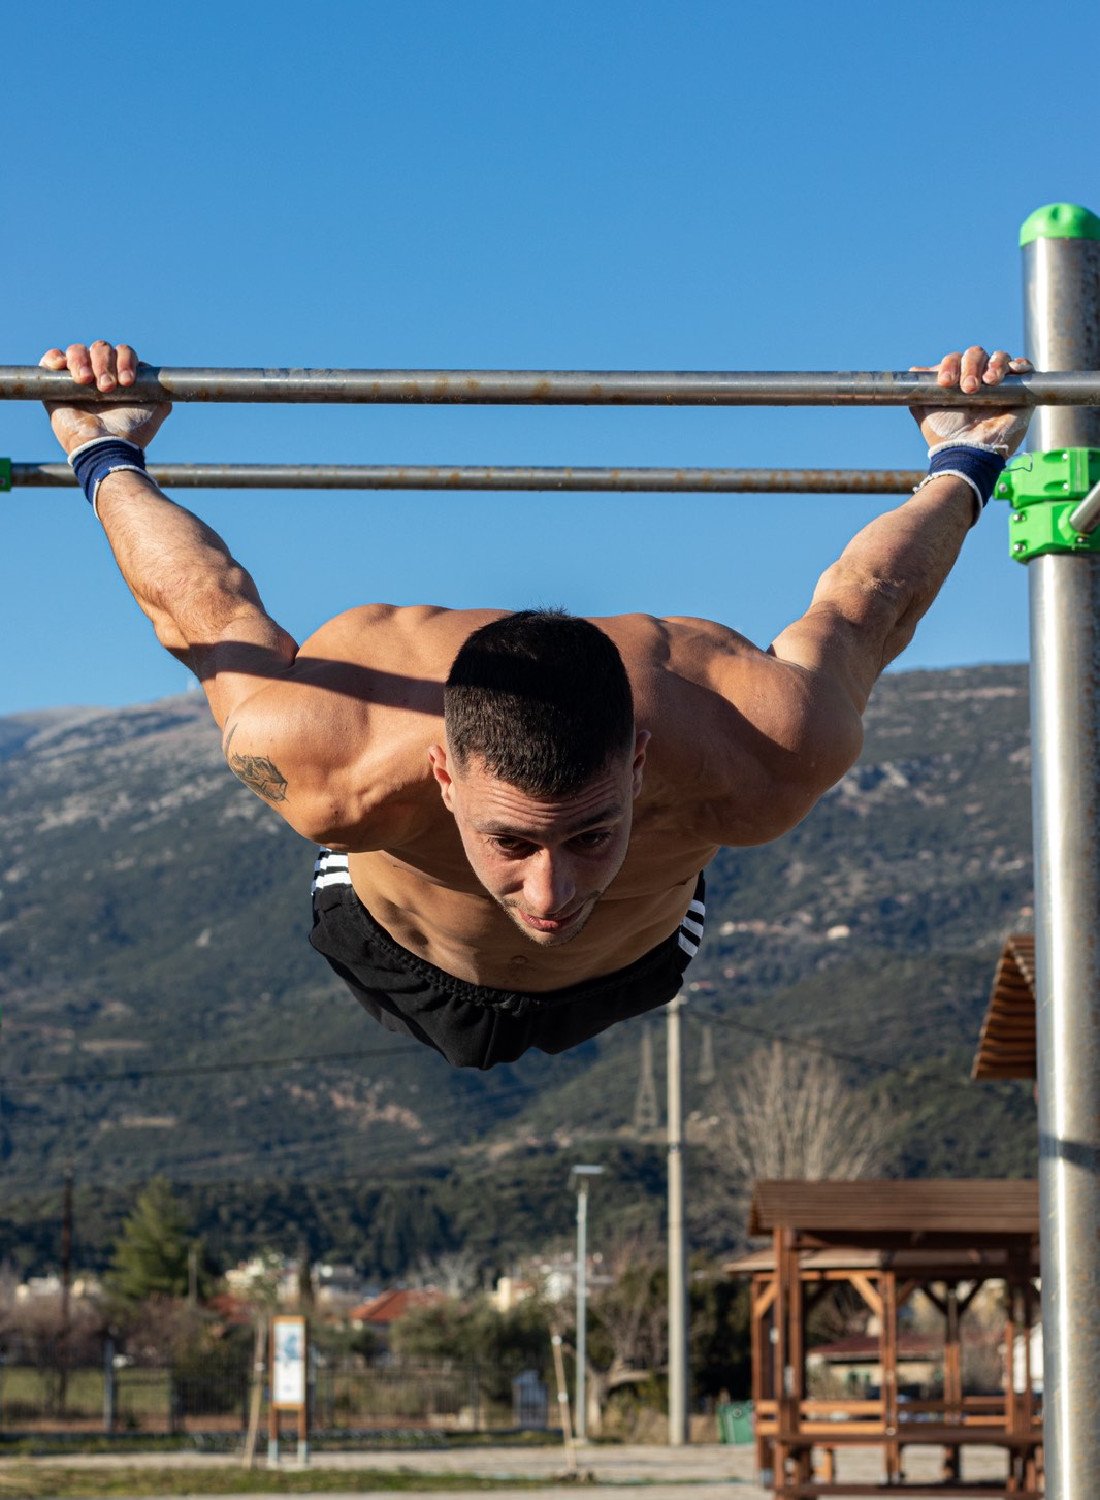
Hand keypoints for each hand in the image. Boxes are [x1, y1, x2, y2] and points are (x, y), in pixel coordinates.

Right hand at [39, 341, 170, 456]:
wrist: (106, 448)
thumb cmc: (130, 432)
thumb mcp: (156, 410)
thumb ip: (160, 392)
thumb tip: (159, 382)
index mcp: (119, 377)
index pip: (121, 352)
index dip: (125, 360)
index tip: (127, 381)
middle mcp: (98, 375)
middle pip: (100, 348)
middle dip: (105, 364)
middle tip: (106, 388)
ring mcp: (75, 379)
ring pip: (77, 350)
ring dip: (82, 361)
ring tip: (86, 382)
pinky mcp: (54, 386)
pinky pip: (50, 360)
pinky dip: (54, 357)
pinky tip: (62, 367)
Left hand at [909, 345, 1032, 456]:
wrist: (967, 452)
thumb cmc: (945, 436)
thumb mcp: (924, 411)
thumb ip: (919, 391)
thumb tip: (915, 370)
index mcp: (959, 381)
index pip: (957, 359)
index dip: (951, 364)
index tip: (945, 381)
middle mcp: (980, 380)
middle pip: (977, 354)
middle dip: (970, 366)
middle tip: (968, 388)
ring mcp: (1002, 384)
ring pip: (1000, 357)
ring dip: (994, 365)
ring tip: (989, 382)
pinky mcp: (1021, 390)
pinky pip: (1025, 367)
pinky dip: (1019, 364)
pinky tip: (1011, 372)